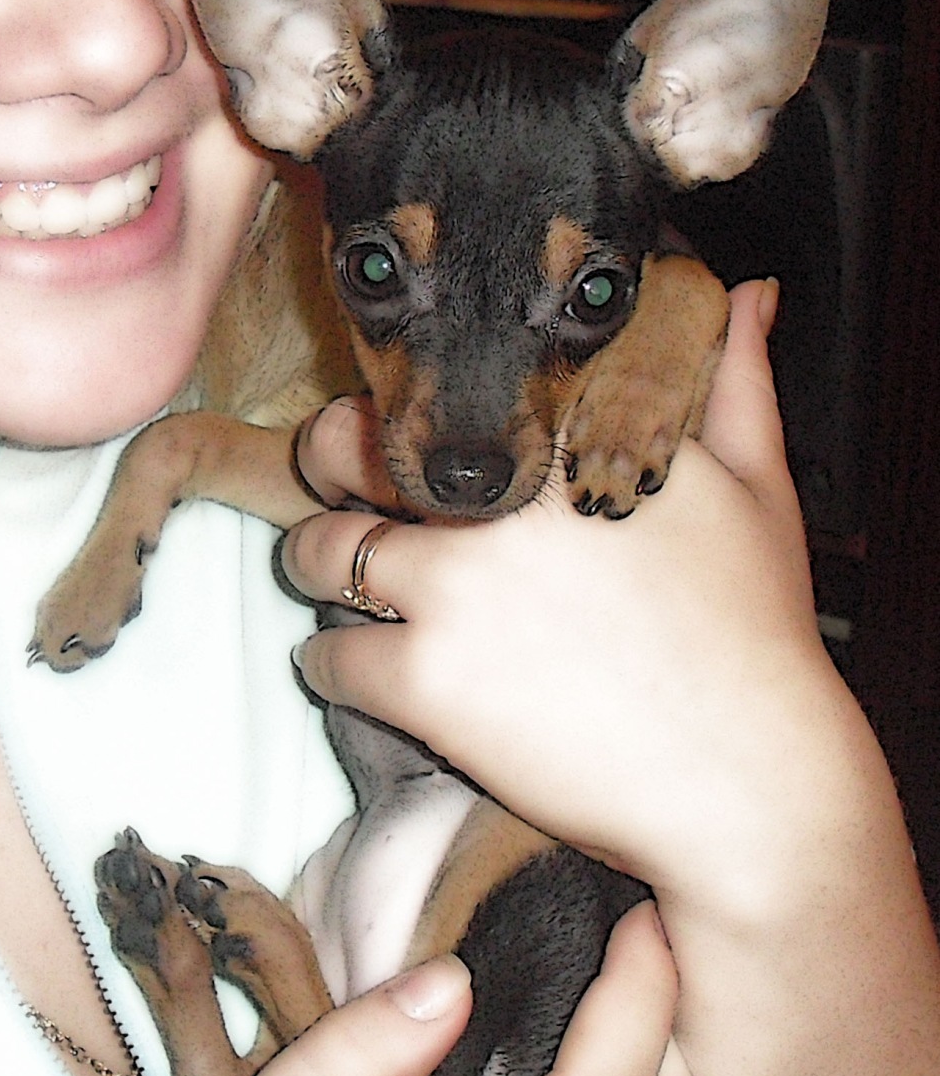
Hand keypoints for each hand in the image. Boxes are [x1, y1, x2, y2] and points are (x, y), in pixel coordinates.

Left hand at [282, 281, 867, 916]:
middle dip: (330, 467)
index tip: (416, 435)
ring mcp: (453, 587)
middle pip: (345, 448)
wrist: (750, 783)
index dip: (412, 409)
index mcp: (564, 440)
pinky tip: (365, 669)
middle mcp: (497, 499)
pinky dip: (330, 663)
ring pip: (318, 550)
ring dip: (317, 566)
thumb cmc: (757, 637)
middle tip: (345, 497)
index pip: (437, 386)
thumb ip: (734, 382)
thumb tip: (752, 293)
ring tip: (341, 581)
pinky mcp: (424, 678)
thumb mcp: (756, 491)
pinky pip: (326, 655)